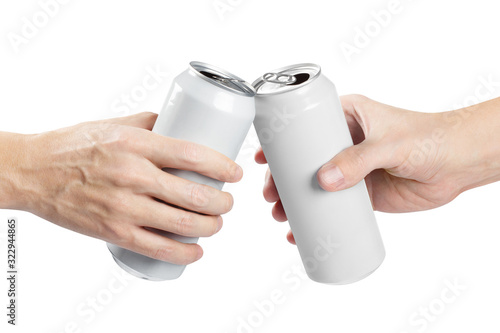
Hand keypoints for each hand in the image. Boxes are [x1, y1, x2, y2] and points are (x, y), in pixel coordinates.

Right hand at [0, 112, 241, 264]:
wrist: (35, 172)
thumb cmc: (76, 146)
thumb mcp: (115, 125)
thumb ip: (151, 123)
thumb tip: (181, 125)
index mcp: (136, 145)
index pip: (192, 156)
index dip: (222, 166)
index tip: (235, 173)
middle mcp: (133, 176)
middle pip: (194, 195)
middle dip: (222, 203)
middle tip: (227, 202)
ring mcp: (124, 207)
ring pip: (182, 224)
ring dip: (210, 227)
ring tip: (215, 224)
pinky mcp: (114, 232)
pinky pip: (158, 248)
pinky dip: (184, 253)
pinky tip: (196, 251)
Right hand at [255, 94, 499, 243]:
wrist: (458, 163)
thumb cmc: (430, 137)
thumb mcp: (390, 142)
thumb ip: (359, 160)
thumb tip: (324, 181)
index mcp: (347, 117)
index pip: (305, 126)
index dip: (281, 142)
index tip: (263, 157)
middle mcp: (345, 142)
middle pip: (303, 160)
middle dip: (283, 178)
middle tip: (271, 194)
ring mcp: (352, 169)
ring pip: (314, 184)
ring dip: (295, 200)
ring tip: (281, 215)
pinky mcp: (362, 193)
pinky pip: (333, 206)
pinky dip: (317, 218)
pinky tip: (302, 230)